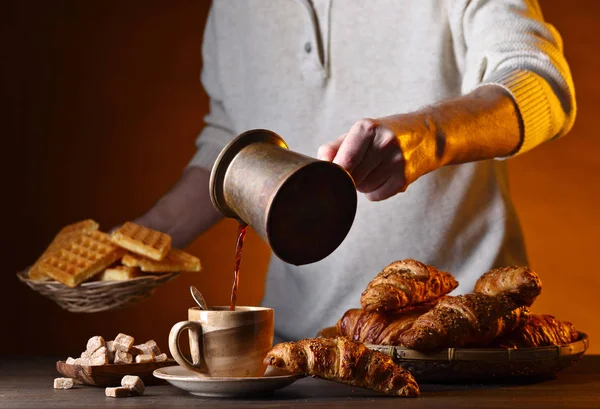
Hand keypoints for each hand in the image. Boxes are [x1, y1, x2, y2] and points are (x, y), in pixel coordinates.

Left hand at [317, 115, 438, 200]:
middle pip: (351, 177)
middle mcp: (384, 144)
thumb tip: (318, 165)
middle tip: (358, 166)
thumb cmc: (385, 134)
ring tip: (373, 168)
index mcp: (368, 129)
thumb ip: (334, 147)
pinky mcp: (404, 180)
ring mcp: (396, 162)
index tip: (333, 173)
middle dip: (349, 177)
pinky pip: (375, 196)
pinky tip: (384, 176)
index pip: (344, 161)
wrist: (428, 135)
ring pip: (362, 188)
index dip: (335, 172)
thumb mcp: (360, 132)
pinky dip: (375, 191)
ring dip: (362, 184)